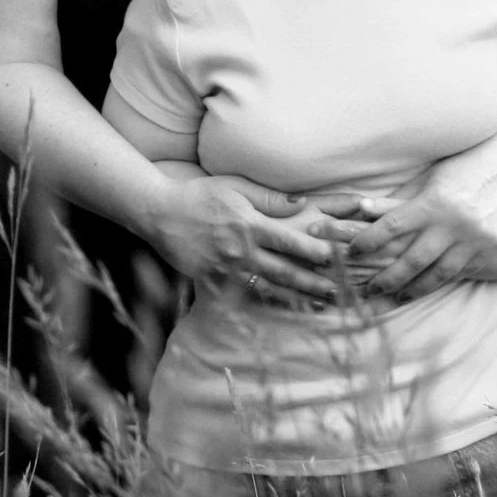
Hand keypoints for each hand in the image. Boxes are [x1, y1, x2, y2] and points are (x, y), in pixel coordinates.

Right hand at [141, 173, 351, 299]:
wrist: (159, 213)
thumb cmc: (199, 195)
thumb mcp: (235, 187)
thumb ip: (269, 198)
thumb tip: (302, 204)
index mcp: (249, 225)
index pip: (290, 241)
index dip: (316, 251)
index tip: (337, 258)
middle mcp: (240, 250)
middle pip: (284, 271)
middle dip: (313, 283)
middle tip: (338, 291)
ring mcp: (226, 269)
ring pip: (267, 288)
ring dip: (294, 298)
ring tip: (318, 304)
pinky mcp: (211, 281)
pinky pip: (241, 296)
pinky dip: (263, 304)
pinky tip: (281, 309)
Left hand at [342, 162, 496, 297]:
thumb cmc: (465, 164)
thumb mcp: (430, 176)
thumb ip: (400, 199)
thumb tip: (362, 211)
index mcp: (435, 201)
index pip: (392, 227)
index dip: (368, 241)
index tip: (350, 252)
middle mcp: (456, 223)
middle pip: (413, 259)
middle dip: (388, 278)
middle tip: (369, 290)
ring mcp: (478, 238)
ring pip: (439, 273)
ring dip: (415, 288)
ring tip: (397, 296)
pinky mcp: (494, 245)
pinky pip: (463, 270)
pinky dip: (443, 279)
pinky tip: (427, 287)